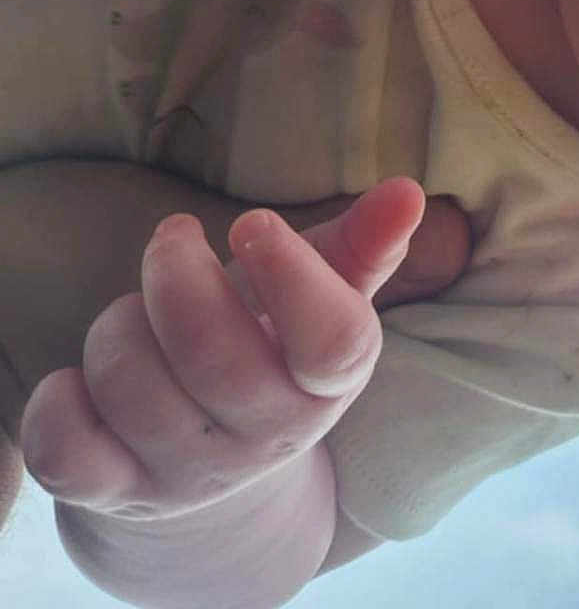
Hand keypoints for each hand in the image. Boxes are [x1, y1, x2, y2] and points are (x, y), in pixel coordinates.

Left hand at [18, 178, 436, 519]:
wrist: (217, 476)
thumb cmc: (275, 350)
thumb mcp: (325, 297)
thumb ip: (365, 243)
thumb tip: (409, 191)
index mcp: (329, 383)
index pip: (332, 342)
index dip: (291, 276)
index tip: (253, 220)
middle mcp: (267, 440)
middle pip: (216, 360)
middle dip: (178, 278)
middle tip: (174, 236)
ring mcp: (188, 477)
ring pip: (133, 389)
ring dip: (119, 323)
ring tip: (139, 309)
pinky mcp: (115, 497)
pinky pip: (67, 449)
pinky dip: (60, 398)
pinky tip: (87, 377)